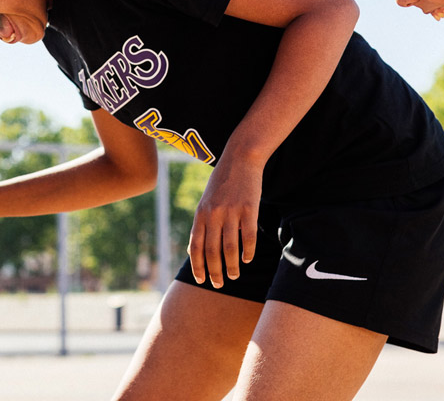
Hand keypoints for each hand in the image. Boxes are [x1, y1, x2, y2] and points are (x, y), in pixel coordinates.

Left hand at [187, 159, 261, 288]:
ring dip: (232, 266)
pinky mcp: (249, 208)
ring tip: (235, 276)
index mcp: (200, 214)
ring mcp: (231, 212)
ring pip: (230, 248)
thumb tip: (194, 252)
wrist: (239, 159)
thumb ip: (200, 225)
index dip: (198, 266)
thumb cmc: (222, 183)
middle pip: (212, 252)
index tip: (201, 281)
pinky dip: (248, 251)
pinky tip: (248, 259)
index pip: (196, 247)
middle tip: (219, 285)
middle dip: (215, 272)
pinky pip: (248, 236)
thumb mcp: (205, 202)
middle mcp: (213, 214)